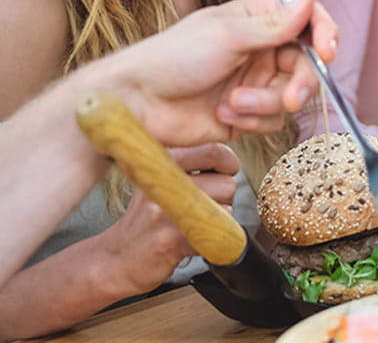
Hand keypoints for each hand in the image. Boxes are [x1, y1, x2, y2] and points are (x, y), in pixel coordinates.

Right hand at [100, 143, 238, 295]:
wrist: (115, 259)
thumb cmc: (145, 219)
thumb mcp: (160, 179)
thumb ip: (191, 164)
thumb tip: (230, 159)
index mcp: (162, 160)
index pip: (214, 150)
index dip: (229, 163)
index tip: (226, 173)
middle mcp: (163, 181)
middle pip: (226, 183)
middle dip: (226, 198)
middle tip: (205, 207)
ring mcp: (166, 210)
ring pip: (225, 210)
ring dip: (220, 221)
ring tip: (195, 224)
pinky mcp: (171, 239)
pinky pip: (214, 235)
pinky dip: (214, 242)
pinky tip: (193, 241)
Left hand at [106, 0, 337, 144]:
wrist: (138, 104)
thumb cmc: (173, 58)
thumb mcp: (228, 35)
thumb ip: (276, 23)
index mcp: (257, 20)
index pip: (306, 22)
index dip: (324, 35)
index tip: (328, 51)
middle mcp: (261, 50)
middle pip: (306, 65)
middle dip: (300, 84)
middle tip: (292, 98)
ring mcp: (255, 83)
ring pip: (291, 97)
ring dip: (264, 104)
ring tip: (232, 103)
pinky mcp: (247, 114)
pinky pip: (272, 121)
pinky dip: (251, 121)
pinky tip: (223, 113)